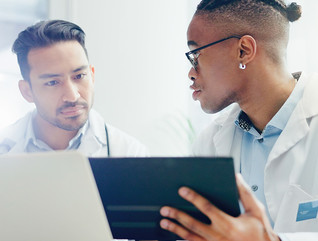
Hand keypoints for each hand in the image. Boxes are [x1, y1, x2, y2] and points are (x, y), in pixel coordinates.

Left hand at [160, 173, 279, 240]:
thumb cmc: (261, 232)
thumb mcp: (256, 211)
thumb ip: (244, 193)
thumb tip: (235, 176)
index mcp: (230, 225)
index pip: (207, 208)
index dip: (194, 198)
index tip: (182, 190)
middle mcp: (220, 237)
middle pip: (193, 225)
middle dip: (177, 215)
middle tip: (164, 208)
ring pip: (191, 238)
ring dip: (175, 229)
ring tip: (164, 222)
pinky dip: (183, 240)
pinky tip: (174, 236)